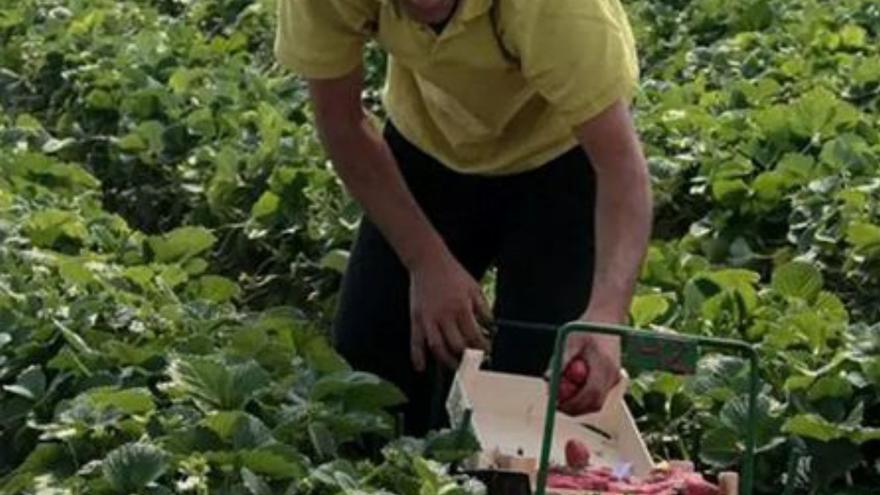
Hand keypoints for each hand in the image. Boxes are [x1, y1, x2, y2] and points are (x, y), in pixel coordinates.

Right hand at [409, 250, 490, 371]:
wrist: (428, 261)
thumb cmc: (453, 274)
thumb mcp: (474, 288)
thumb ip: (483, 309)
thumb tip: (491, 328)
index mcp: (461, 307)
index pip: (474, 336)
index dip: (482, 348)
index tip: (486, 353)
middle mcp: (445, 315)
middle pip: (457, 345)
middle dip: (467, 358)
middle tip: (473, 365)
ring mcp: (429, 318)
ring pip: (437, 347)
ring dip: (446, 361)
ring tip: (455, 368)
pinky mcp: (416, 318)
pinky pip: (416, 340)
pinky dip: (417, 355)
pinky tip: (421, 367)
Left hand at [553, 306, 623, 414]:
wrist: (606, 320)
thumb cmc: (587, 328)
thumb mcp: (570, 340)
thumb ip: (561, 360)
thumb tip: (548, 378)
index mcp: (604, 365)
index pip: (591, 393)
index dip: (573, 402)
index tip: (557, 403)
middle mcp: (613, 375)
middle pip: (594, 403)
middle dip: (574, 407)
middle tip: (555, 403)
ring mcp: (614, 379)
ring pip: (596, 402)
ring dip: (578, 403)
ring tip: (561, 391)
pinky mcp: (611, 380)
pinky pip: (597, 396)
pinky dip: (583, 396)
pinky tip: (571, 384)